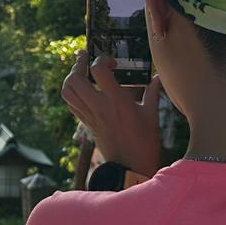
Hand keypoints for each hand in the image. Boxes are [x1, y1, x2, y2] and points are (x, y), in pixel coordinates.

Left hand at [61, 50, 163, 176]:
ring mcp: (90, 115)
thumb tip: (158, 77)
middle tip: (86, 57)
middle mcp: (99, 106)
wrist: (131, 167)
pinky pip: (71, 103)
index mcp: (117, 101)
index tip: (112, 63)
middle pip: (74, 79)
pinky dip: (72, 92)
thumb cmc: (145, 142)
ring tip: (80, 70)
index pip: (99, 71)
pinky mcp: (86, 123)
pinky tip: (82, 88)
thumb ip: (153, 93)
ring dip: (70, 77)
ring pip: (67, 91)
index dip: (102, 60)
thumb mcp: (152, 115)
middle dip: (78, 64)